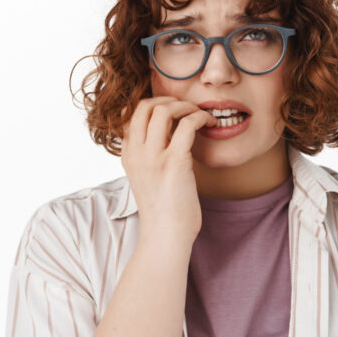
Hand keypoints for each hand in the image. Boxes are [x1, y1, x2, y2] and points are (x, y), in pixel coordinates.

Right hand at [119, 96, 217, 240]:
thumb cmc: (163, 211)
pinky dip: (200, 117)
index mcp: (128, 155)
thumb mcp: (146, 179)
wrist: (165, 236)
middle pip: (144, 106)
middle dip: (168, 99)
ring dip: (186, 106)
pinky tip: (210, 124)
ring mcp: (153, 157)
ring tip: (199, 115)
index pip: (130, 114)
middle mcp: (136, 153)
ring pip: (163, 110)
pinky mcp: (174, 163)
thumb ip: (150, 158)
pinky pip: (187, 125)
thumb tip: (169, 139)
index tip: (172, 111)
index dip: (153, 105)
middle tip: (186, 108)